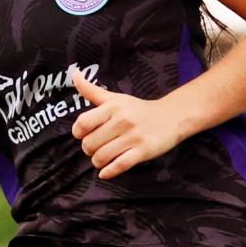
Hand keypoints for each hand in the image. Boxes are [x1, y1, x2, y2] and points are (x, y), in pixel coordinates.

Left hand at [67, 67, 185, 179]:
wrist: (171, 117)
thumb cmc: (138, 109)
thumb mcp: (115, 98)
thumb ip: (92, 90)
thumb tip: (75, 74)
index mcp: (113, 107)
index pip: (83, 122)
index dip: (78, 132)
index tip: (84, 134)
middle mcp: (122, 121)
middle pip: (90, 144)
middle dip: (89, 149)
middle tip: (96, 147)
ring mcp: (133, 136)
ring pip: (102, 157)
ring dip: (98, 162)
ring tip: (102, 158)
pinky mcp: (143, 151)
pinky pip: (120, 165)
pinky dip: (109, 172)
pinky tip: (105, 172)